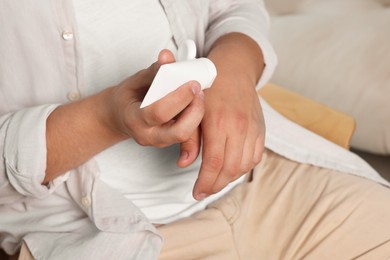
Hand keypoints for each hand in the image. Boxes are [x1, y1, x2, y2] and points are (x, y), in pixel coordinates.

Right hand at [105, 49, 204, 147]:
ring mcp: (158, 142)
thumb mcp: (136, 80)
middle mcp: (147, 135)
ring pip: (186, 135)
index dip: (179, 98)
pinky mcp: (168, 142)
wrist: (119, 116)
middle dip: (195, 110)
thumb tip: (167, 56)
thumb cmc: (128, 97)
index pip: (159, 113)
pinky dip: (194, 118)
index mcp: (134, 119)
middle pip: (179, 132)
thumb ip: (154, 70)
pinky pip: (187, 134)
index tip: (192, 83)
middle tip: (199, 90)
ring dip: (197, 114)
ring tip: (198, 95)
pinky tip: (193, 103)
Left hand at [189, 33, 265, 199]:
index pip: (214, 163)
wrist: (233, 68)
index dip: (206, 182)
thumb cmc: (207, 86)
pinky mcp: (261, 128)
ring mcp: (253, 128)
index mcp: (219, 122)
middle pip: (230, 168)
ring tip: (216, 182)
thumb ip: (188, 138)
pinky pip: (256, 156)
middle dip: (216, 185)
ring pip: (244, 165)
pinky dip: (244, 167)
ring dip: (230, 178)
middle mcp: (239, 127)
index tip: (197, 192)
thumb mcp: (191, 108)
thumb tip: (183, 163)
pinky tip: (232, 169)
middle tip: (204, 191)